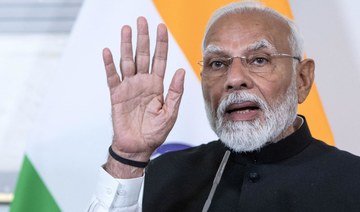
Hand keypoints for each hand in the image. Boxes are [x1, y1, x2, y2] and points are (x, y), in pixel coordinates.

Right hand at [103, 17, 184, 176]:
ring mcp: (129, 87)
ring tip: (126, 29)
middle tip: (142, 20)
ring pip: (127, 61)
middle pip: (143, 55)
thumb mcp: (170, 112)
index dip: (161, 44)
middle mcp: (143, 82)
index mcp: (157, 86)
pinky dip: (109, 64)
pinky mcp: (116, 94)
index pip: (160, 60)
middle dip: (143, 38)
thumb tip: (180, 71)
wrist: (138, 147)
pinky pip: (112, 77)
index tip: (161, 27)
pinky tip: (108, 51)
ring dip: (126, 45)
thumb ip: (175, 92)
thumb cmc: (155, 132)